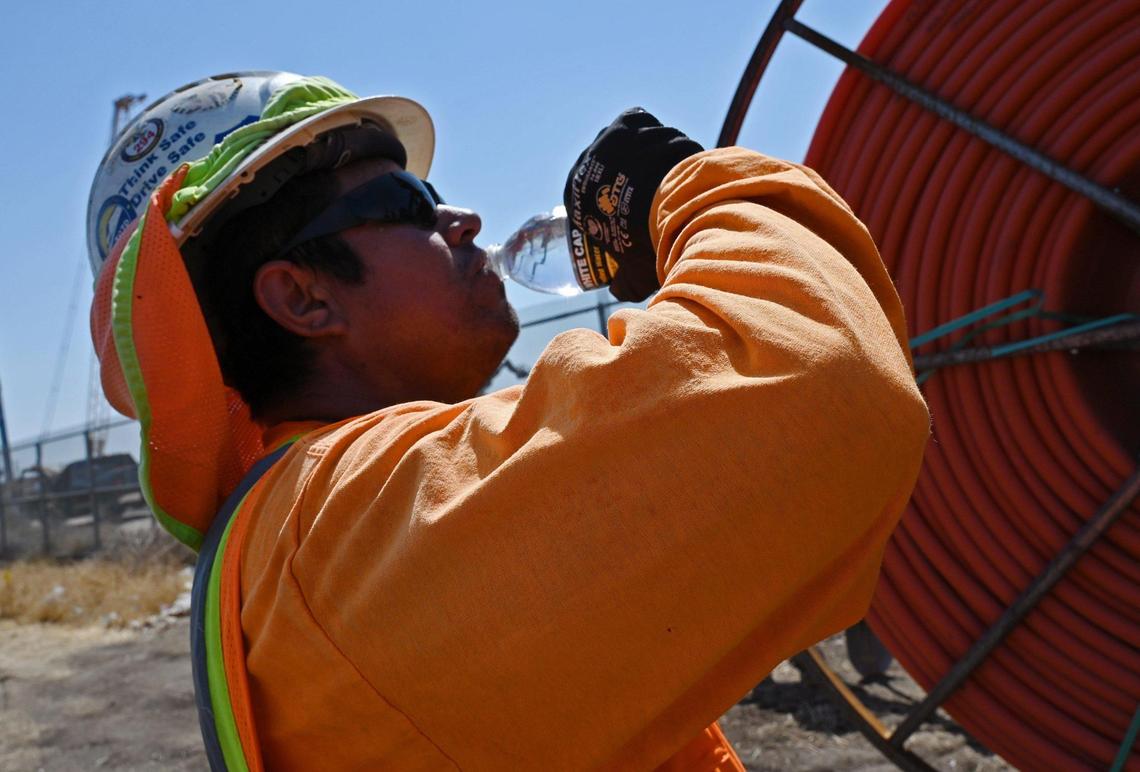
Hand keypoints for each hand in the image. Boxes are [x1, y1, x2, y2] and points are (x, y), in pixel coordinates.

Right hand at [563, 108, 702, 301]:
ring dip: (646, 154)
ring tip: (670, 172)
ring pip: (628, 144)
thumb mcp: (633, 273)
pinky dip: (650, 130)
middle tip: (654, 193)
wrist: (666, 210)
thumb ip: (625, 283)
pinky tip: (664, 142)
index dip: (611, 203)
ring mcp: (607, 140)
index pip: (590, 196)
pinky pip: (637, 121)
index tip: (634, 211)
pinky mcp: (629, 122)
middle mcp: (584, 163)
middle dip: (628, 177)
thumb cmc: (646, 246)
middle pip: (608, 168)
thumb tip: (620, 290)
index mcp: (575, 195)